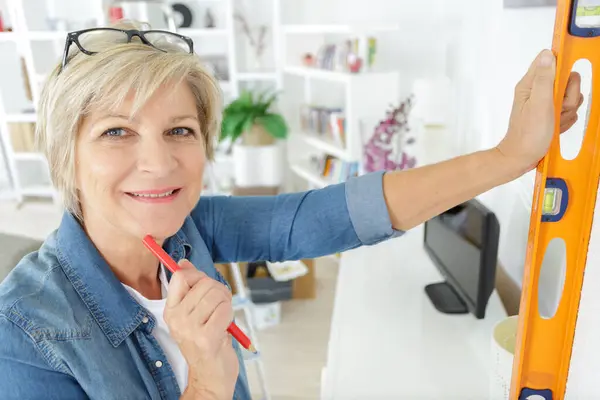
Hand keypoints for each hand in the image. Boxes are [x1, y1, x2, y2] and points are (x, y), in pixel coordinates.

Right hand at [164, 259, 238, 399]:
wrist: (210, 376)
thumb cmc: (206, 342)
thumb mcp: (194, 313)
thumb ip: (191, 287)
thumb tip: (184, 263)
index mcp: (171, 310)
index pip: (180, 276)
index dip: (198, 276)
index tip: (205, 286)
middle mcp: (177, 318)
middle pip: (204, 283)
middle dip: (219, 290)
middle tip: (220, 306)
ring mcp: (190, 328)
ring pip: (216, 294)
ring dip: (226, 303)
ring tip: (222, 317)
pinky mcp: (206, 337)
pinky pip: (224, 309)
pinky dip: (230, 314)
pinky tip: (225, 326)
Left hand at [496, 49, 583, 173]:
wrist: (522, 158)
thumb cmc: (527, 135)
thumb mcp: (538, 104)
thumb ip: (544, 79)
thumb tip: (548, 54)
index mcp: (530, 84)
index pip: (551, 60)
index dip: (562, 67)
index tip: (563, 83)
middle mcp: (538, 91)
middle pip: (567, 79)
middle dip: (568, 95)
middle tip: (556, 108)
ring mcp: (546, 103)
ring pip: (571, 96)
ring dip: (567, 111)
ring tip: (553, 121)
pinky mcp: (551, 114)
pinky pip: (569, 111)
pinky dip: (565, 120)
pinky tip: (555, 127)